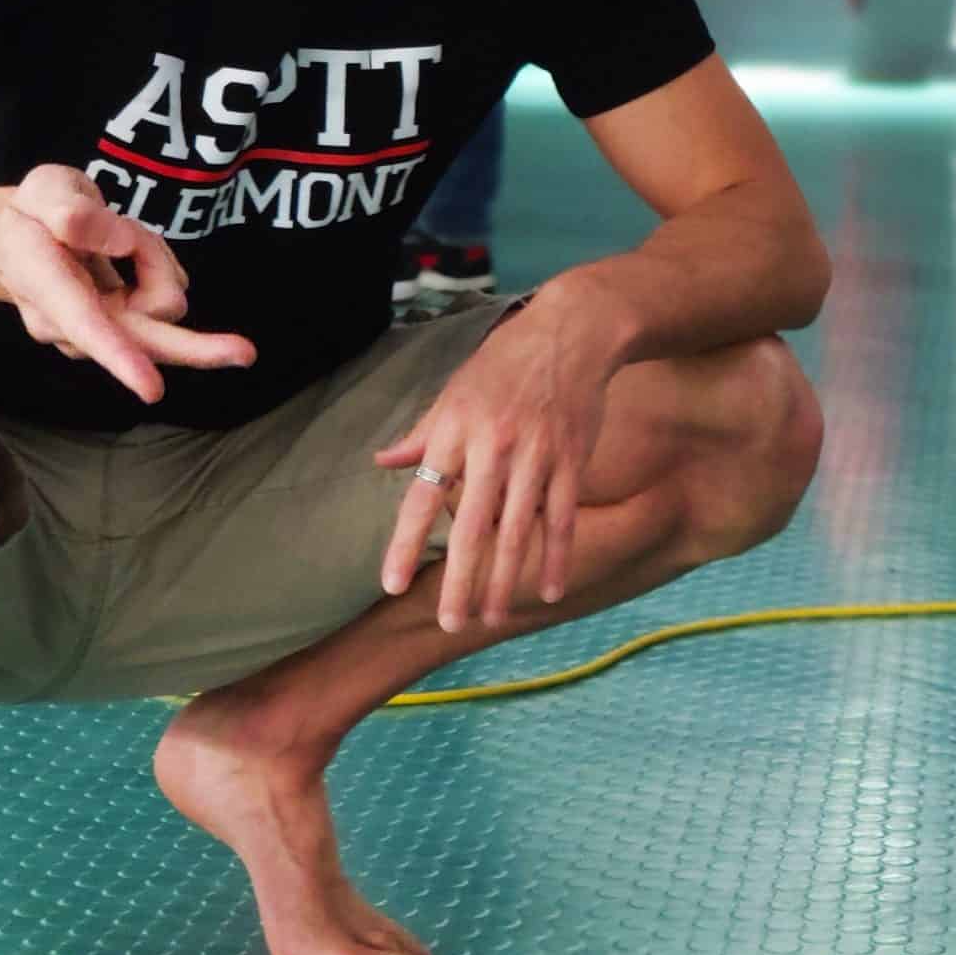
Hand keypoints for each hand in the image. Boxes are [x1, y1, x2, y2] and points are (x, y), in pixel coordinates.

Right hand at [0, 165, 254, 403]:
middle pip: (141, 341)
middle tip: (246, 353)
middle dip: (193, 349)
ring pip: (161, 301)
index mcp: (46, 287)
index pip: (86, 325)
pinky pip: (164, 294)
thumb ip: (72, 210)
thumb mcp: (44, 190)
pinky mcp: (124, 326)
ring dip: (155, 259)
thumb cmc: (30, 213)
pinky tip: (128, 250)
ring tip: (118, 232)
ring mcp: (100, 330)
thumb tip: (116, 241)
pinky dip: (157, 265)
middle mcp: (72, 323)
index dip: (121, 356)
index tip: (152, 390)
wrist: (11, 241)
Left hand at [374, 287, 625, 629]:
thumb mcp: (455, 390)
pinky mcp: (572, 459)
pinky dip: (556, 557)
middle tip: (448, 623)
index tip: (392, 585)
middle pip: (471, 526)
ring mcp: (536, 455)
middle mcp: (492, 447)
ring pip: (517, 531)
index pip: (422, 495)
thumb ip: (422, 433)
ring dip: (503, 581)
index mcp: (455, 430)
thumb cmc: (507, 361)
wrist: (572, 331)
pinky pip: (562, 518)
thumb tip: (382, 462)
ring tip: (489, 618)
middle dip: (459, 581)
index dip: (406, 543)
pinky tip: (549, 589)